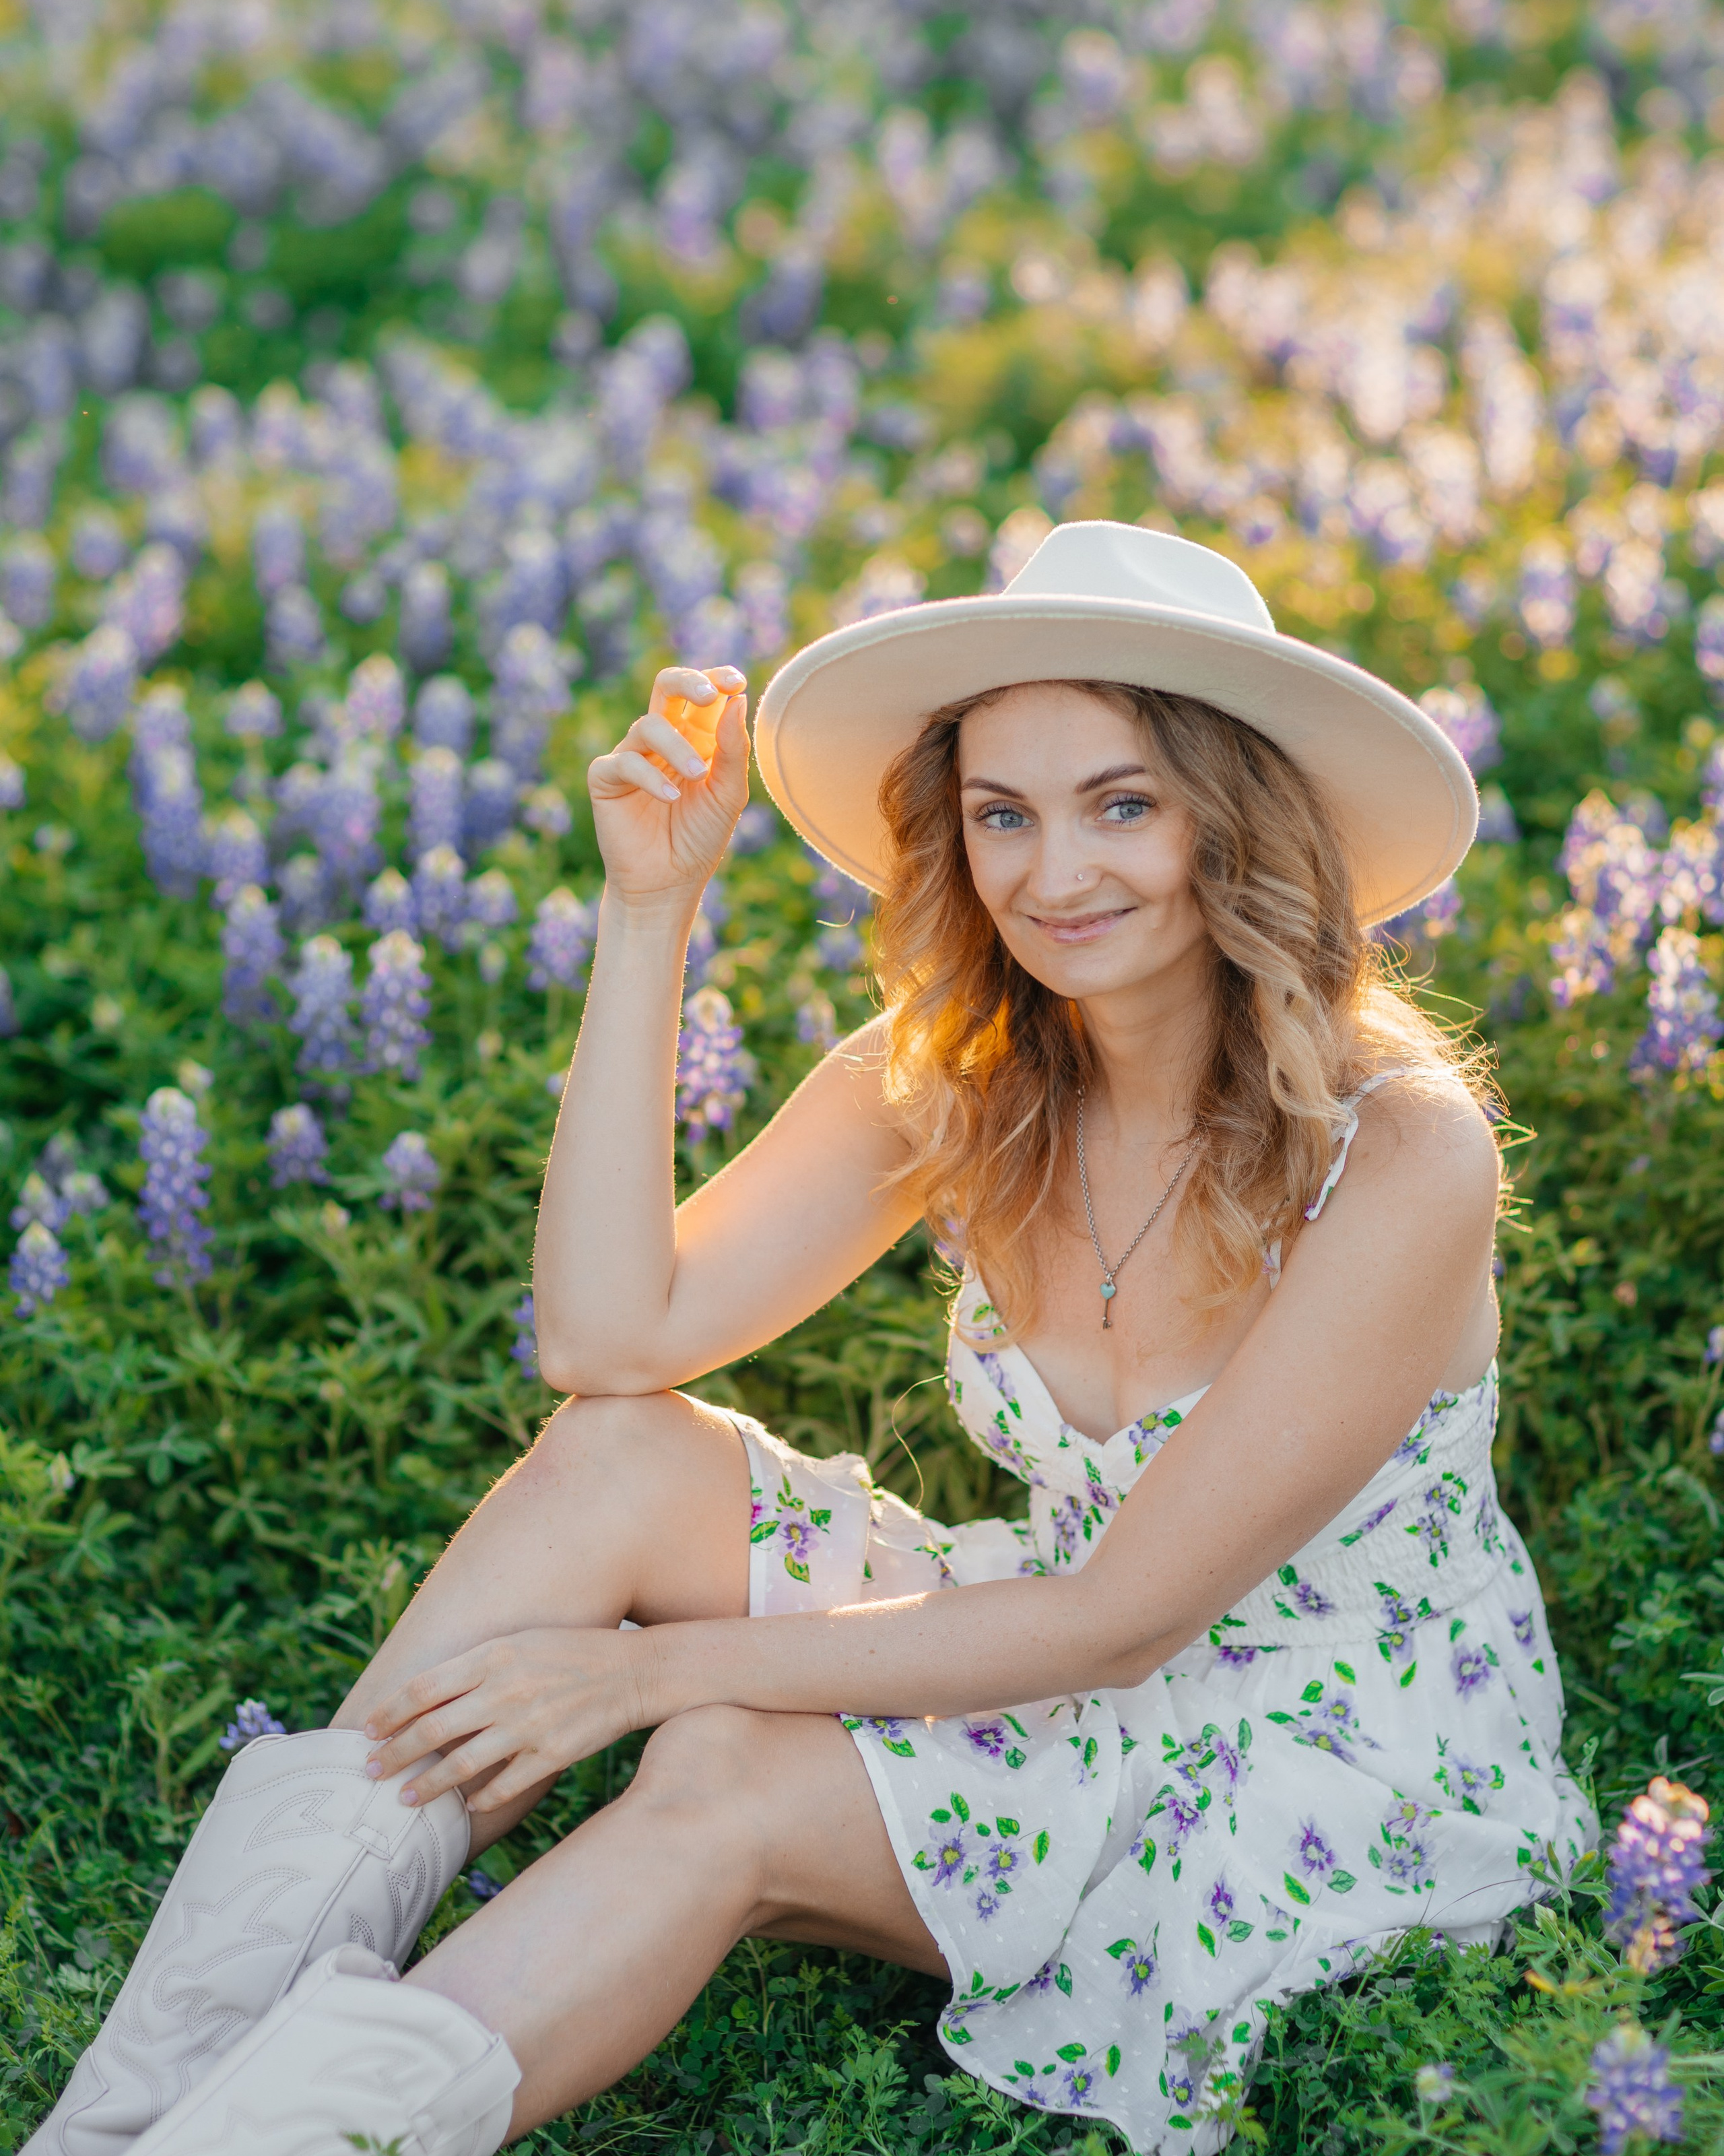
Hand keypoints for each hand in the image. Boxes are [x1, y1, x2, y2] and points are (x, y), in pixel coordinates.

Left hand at [362, 1626, 652, 1813]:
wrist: (630, 1672)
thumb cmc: (567, 1652)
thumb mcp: (517, 1644)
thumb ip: (472, 1668)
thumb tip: (423, 1695)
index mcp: (493, 1656)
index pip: (424, 1688)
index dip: (388, 1712)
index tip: (365, 1731)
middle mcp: (506, 1690)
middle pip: (432, 1729)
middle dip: (394, 1754)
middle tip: (370, 1772)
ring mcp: (529, 1725)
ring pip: (461, 1765)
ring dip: (427, 1785)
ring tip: (405, 1799)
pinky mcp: (551, 1754)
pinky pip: (503, 1786)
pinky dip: (480, 1800)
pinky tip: (467, 1807)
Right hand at [587, 664, 749, 902]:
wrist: (669, 883)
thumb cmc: (700, 838)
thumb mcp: (728, 793)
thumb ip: (733, 749)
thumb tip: (736, 699)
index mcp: (695, 738)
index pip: (702, 696)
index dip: (716, 680)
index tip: (736, 682)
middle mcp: (663, 741)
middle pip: (666, 688)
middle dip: (687, 682)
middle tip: (708, 695)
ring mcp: (632, 755)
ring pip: (648, 724)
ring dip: (677, 747)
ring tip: (697, 776)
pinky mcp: (606, 779)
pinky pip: (624, 762)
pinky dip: (649, 777)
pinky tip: (669, 799)